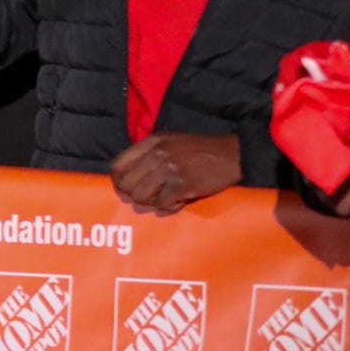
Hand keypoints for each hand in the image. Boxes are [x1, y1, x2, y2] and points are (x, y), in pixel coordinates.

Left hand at [110, 132, 241, 213]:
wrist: (232, 155)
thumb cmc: (200, 150)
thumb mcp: (170, 142)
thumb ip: (148, 155)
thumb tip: (127, 178)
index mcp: (151, 142)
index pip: (118, 165)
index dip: (118, 182)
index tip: (125, 190)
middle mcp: (156, 154)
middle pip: (126, 184)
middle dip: (133, 196)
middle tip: (146, 200)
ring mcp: (169, 169)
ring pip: (140, 196)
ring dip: (150, 203)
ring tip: (164, 200)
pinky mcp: (183, 185)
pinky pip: (161, 205)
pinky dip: (168, 208)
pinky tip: (179, 203)